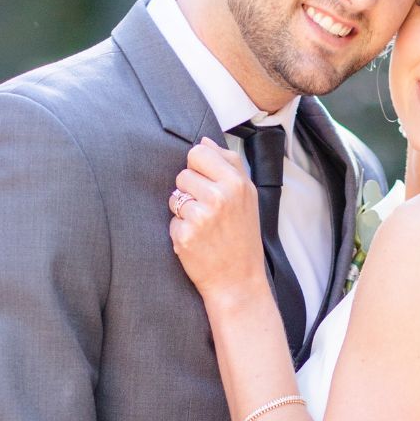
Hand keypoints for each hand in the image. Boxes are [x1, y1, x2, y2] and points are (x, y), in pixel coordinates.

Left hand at [169, 138, 266, 303]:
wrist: (238, 281)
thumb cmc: (243, 236)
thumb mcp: (248, 196)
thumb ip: (229, 163)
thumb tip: (204, 140)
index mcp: (236, 183)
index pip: (198, 152)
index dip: (198, 167)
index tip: (207, 184)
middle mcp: (219, 197)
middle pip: (183, 174)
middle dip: (190, 190)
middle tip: (208, 211)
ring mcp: (201, 217)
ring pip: (174, 197)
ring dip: (183, 210)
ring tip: (204, 226)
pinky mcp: (184, 236)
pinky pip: (171, 221)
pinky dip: (180, 231)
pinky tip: (197, 242)